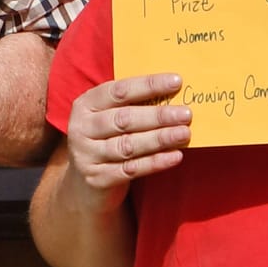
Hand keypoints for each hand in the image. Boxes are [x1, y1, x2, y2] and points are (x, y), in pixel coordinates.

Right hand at [64, 75, 189, 200]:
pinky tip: (175, 156)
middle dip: (158, 115)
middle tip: (185, 114)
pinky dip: (155, 162)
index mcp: (85, 104)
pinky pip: (131, 169)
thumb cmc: (105, 139)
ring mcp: (87, 156)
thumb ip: (131, 104)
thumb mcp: (108, 116)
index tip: (176, 81)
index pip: (119, 90)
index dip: (148, 85)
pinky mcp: (98, 180)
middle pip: (125, 119)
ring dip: (160, 139)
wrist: (83, 185)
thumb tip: (171, 91)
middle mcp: (82, 128)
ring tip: (184, 133)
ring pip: (129, 145)